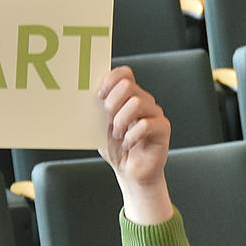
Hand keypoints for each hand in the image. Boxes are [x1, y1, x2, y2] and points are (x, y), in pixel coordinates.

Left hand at [96, 66, 174, 222]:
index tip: (98, 96)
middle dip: (111, 103)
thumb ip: (96, 109)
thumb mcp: (100, 126)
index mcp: (129, 96)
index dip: (110, 80)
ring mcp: (155, 114)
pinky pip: (146, 125)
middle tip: (107, 120)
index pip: (124, 73)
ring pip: (136, 103)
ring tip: (117, 135)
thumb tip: (83, 95)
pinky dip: (131, 137)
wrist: (130, 173)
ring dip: (120, 121)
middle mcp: (144, 101)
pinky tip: (128, 144)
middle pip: (128, 85)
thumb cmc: (116, 148)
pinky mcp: (163, 128)